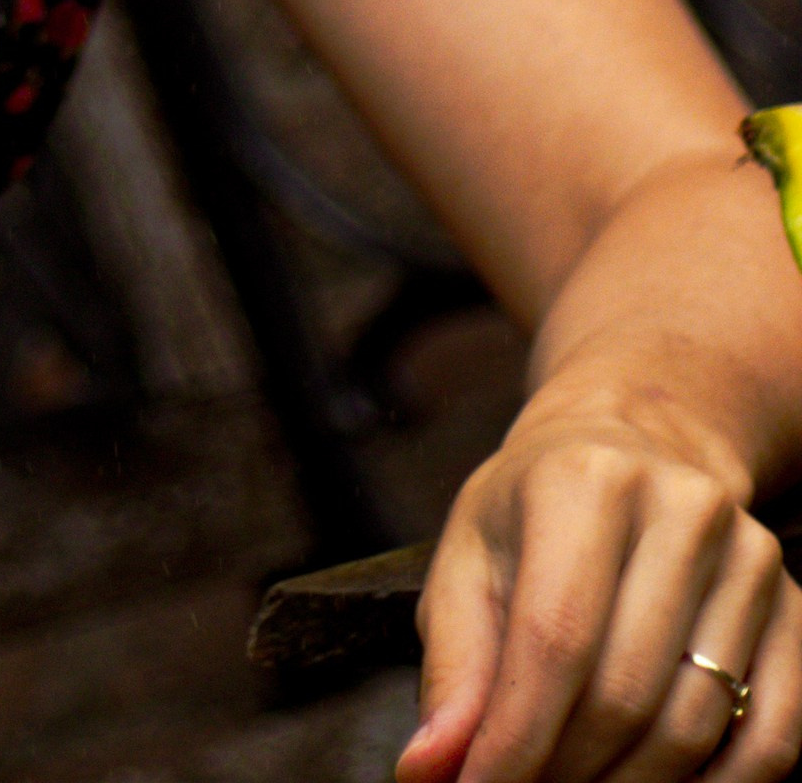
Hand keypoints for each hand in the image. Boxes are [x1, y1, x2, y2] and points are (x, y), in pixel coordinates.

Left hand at [404, 384, 801, 782]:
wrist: (632, 443)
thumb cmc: (536, 511)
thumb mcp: (471, 557)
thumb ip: (453, 667)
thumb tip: (428, 769)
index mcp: (584, 481)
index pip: (554, 641)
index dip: (515, 740)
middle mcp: (680, 508)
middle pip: (624, 694)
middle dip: (565, 772)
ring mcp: (749, 557)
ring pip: (694, 725)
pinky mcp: (793, 606)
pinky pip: (772, 736)